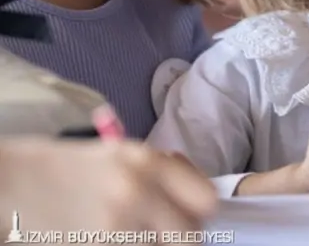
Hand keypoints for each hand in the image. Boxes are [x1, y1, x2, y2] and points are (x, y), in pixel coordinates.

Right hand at [0, 138, 216, 233]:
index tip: (190, 216)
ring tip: (133, 233)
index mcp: (147, 163)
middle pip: (190, 236)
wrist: (15, 182)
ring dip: (152, 244)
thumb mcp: (124, 155)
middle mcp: (136, 193)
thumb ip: (165, 174)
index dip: (200, 213)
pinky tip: (113, 239)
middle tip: (165, 233)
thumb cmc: (73, 167)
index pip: (206, 201)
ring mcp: (114, 228)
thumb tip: (199, 199)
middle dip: (182, 237)